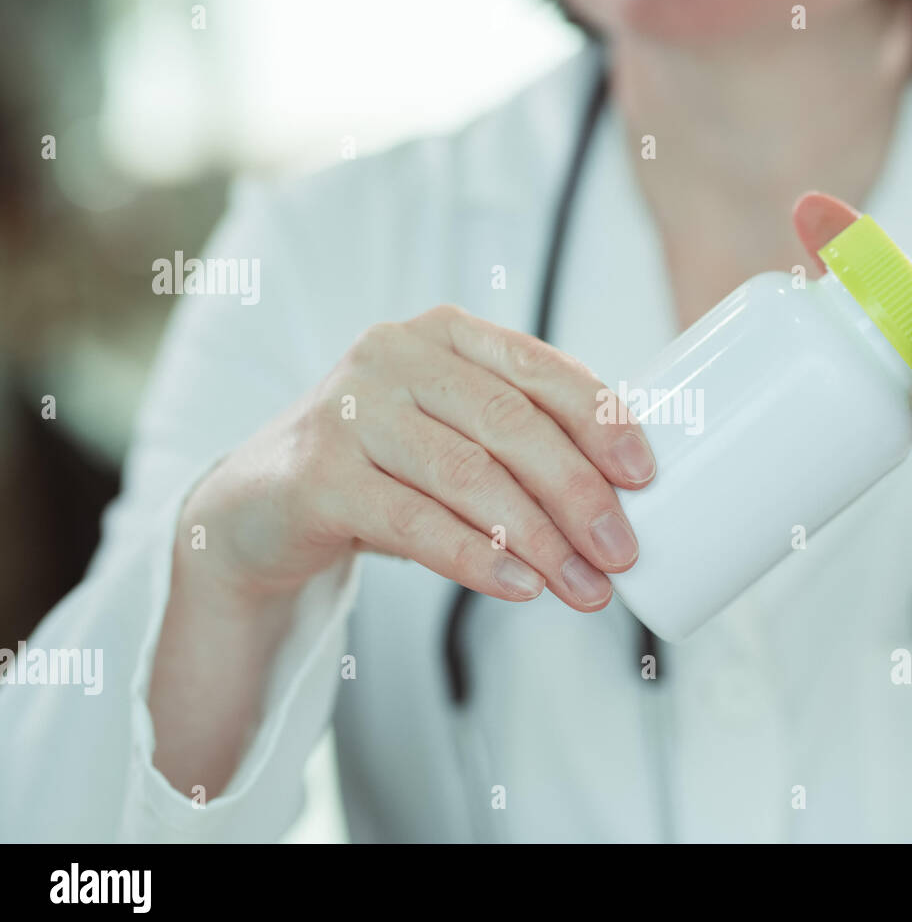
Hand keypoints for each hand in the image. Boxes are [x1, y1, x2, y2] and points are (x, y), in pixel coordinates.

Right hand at [179, 304, 655, 612]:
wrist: (259, 509)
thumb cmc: (383, 469)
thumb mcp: (451, 433)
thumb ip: (518, 439)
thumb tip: (620, 496)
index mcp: (444, 334)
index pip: (540, 368)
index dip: (600, 421)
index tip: (643, 476)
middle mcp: (394, 355)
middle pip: (511, 424)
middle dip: (579, 494)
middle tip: (622, 552)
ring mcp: (349, 409)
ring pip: (470, 476)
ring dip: (540, 540)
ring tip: (584, 587)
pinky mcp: (317, 473)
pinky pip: (416, 522)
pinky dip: (478, 558)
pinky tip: (521, 588)